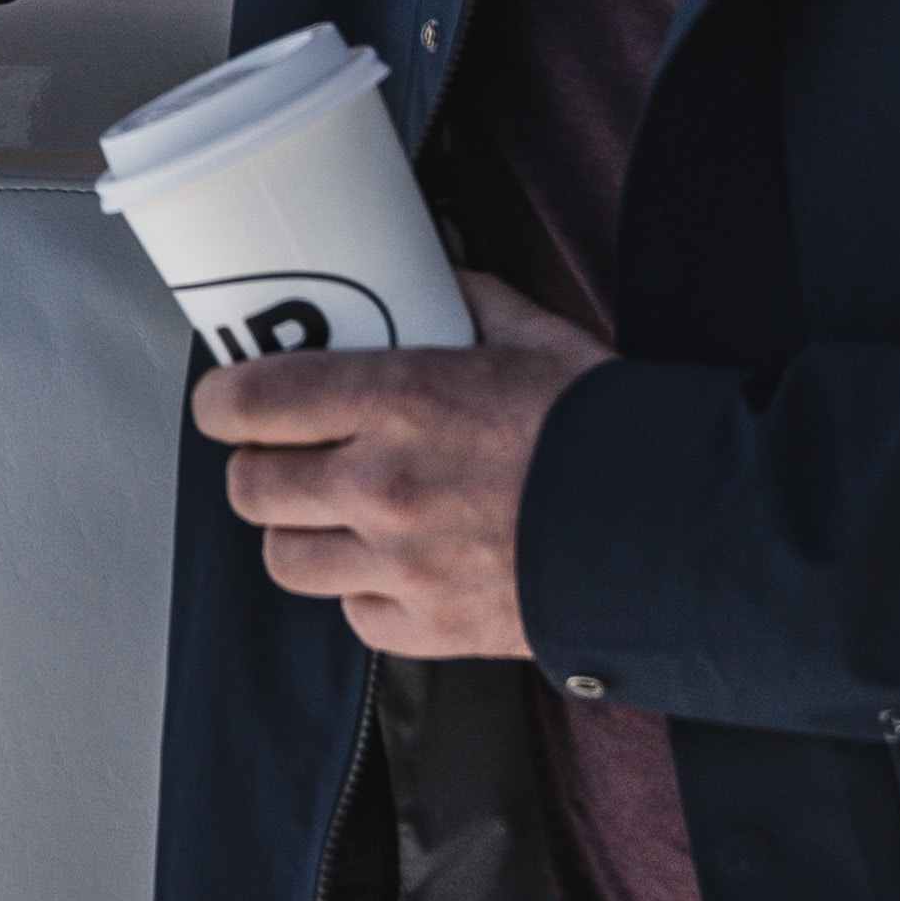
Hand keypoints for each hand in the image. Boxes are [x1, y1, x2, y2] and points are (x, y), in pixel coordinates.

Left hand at [189, 273, 609, 658]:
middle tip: (285, 455)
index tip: (225, 401)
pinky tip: (394, 565)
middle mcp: (383, 485)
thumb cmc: (610, 428)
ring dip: (300, 533)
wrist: (679, 531)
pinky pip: (354, 614)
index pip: (250, 402)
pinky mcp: (431, 626)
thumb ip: (465, 301)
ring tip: (331, 514)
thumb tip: (427, 274)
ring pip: (285, 559)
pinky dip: (364, 593)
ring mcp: (402, 564)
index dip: (220, 402)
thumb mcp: (535, 337)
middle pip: (252, 487)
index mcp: (400, 401)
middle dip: (259, 467)